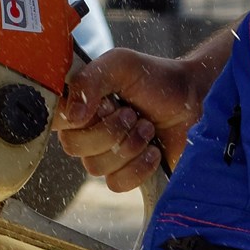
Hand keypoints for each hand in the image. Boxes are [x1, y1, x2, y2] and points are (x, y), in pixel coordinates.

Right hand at [54, 34, 234, 192]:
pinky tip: (153, 151)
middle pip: (73, 147)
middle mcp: (88, 131)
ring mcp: (107, 155)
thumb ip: (90, 80)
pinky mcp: (127, 176)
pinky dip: (138, 167)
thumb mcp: (121, 65)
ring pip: (95, 167)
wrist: (196, 100)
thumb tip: (72, 116)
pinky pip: (116, 184)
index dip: (74, 117)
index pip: (53, 120)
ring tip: (148, 128)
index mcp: (80, 103)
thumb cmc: (158, 78)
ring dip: (129, 146)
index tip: (102, 104)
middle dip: (109, 131)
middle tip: (132, 114)